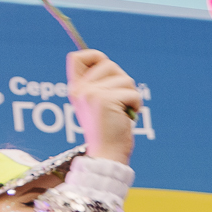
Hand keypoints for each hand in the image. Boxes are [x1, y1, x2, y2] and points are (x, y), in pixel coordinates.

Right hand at [68, 50, 141, 164]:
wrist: (107, 154)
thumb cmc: (108, 131)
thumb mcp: (98, 104)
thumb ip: (99, 84)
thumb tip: (110, 65)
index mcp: (75, 89)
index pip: (77, 57)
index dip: (96, 56)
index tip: (108, 71)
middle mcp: (80, 89)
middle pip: (109, 64)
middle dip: (122, 81)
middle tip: (119, 102)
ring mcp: (91, 94)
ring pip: (125, 78)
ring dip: (130, 95)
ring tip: (122, 111)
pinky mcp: (106, 100)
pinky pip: (133, 93)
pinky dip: (136, 105)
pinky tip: (126, 117)